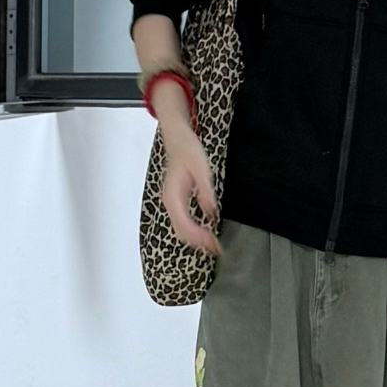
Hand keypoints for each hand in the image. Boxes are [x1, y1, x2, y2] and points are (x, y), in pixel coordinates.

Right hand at [159, 113, 221, 255]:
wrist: (177, 138)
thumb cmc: (186, 150)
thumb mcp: (201, 168)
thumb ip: (205, 191)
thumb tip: (211, 211)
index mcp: (173, 196)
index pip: (184, 225)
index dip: (199, 237)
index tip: (213, 243)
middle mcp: (170, 202)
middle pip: (181, 231)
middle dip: (198, 242)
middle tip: (216, 248)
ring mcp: (172, 203)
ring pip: (181, 229)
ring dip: (196, 239)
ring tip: (213, 244)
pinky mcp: (177, 202)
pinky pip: (183, 222)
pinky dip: (194, 231)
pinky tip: (206, 232)